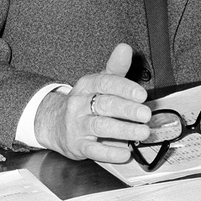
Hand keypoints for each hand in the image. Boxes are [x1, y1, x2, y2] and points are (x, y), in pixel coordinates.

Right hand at [33, 43, 151, 161]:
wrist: (54, 124)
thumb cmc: (85, 102)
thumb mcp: (98, 83)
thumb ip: (115, 68)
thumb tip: (125, 48)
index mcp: (87, 86)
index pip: (106, 83)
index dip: (125, 88)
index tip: (142, 94)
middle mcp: (80, 104)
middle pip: (105, 104)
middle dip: (127, 109)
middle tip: (146, 114)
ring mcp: (77, 125)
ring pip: (101, 126)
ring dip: (124, 130)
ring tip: (142, 132)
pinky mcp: (77, 145)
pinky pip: (93, 150)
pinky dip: (110, 152)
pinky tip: (125, 153)